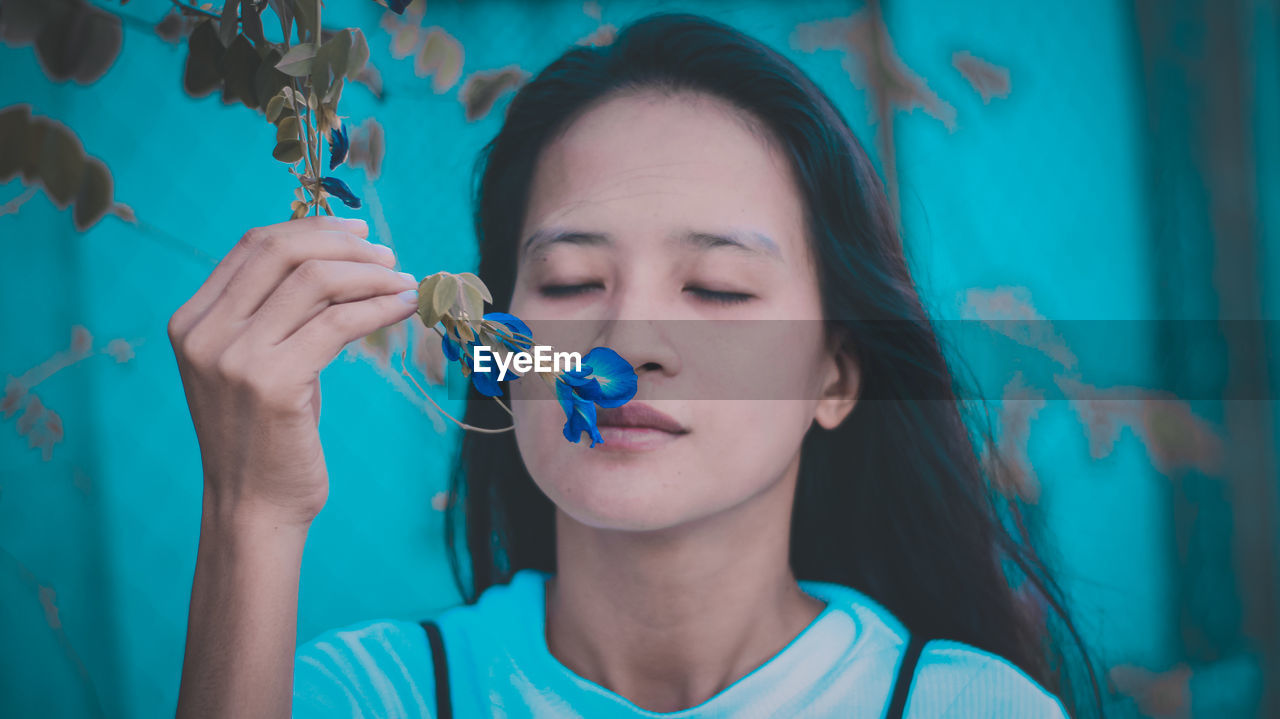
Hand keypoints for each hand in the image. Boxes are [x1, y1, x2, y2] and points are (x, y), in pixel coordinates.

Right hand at [167, 216, 417, 527]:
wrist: (253, 506)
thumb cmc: (266, 436)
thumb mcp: (256, 364)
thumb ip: (275, 314)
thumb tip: (337, 260)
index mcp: (192, 320)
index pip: (255, 246)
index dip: (312, 229)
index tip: (358, 232)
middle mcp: (204, 332)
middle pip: (283, 251)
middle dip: (344, 244)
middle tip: (388, 255)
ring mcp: (233, 357)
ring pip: (316, 280)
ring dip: (371, 274)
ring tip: (404, 282)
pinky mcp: (273, 382)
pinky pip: (339, 322)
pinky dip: (379, 307)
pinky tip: (404, 307)